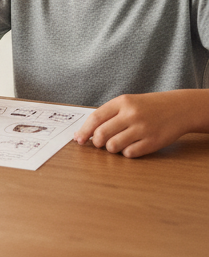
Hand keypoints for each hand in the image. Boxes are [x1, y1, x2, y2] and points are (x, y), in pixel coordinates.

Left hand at [75, 90, 206, 157]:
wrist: (179, 108)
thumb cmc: (147, 107)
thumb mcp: (127, 103)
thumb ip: (108, 115)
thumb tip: (84, 133)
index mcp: (122, 102)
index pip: (95, 118)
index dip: (84, 131)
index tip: (78, 139)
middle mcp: (132, 114)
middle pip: (101, 134)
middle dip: (96, 142)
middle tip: (98, 143)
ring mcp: (143, 129)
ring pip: (113, 146)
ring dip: (111, 148)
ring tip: (117, 143)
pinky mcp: (153, 142)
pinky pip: (129, 153)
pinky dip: (126, 153)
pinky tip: (130, 146)